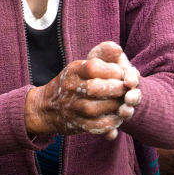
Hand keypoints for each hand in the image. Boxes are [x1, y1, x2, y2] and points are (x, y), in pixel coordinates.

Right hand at [24, 41, 141, 138]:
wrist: (47, 108)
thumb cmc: (74, 82)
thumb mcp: (82, 65)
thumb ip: (102, 56)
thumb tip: (118, 49)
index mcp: (74, 70)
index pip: (93, 67)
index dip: (112, 70)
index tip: (121, 73)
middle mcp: (70, 88)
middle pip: (94, 88)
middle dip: (115, 89)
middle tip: (126, 89)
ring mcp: (71, 107)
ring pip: (93, 109)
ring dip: (114, 106)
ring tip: (124, 103)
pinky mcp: (76, 124)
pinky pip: (94, 126)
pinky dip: (109, 124)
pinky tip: (118, 118)